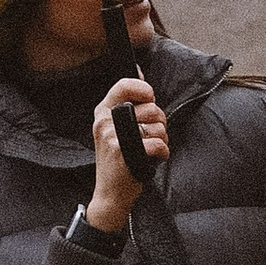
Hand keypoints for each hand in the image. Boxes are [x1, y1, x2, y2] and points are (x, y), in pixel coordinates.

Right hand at [86, 78, 168, 232]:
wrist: (110, 194)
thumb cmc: (118, 160)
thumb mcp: (114, 129)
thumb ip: (127, 104)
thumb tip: (138, 70)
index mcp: (102, 112)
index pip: (123, 85)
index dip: (143, 88)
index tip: (150, 97)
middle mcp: (104, 122)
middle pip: (149, 108)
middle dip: (160, 122)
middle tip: (153, 134)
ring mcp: (113, 137)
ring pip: (157, 126)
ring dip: (163, 139)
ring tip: (151, 149)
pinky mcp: (124, 152)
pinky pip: (158, 143)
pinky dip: (163, 152)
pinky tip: (155, 159)